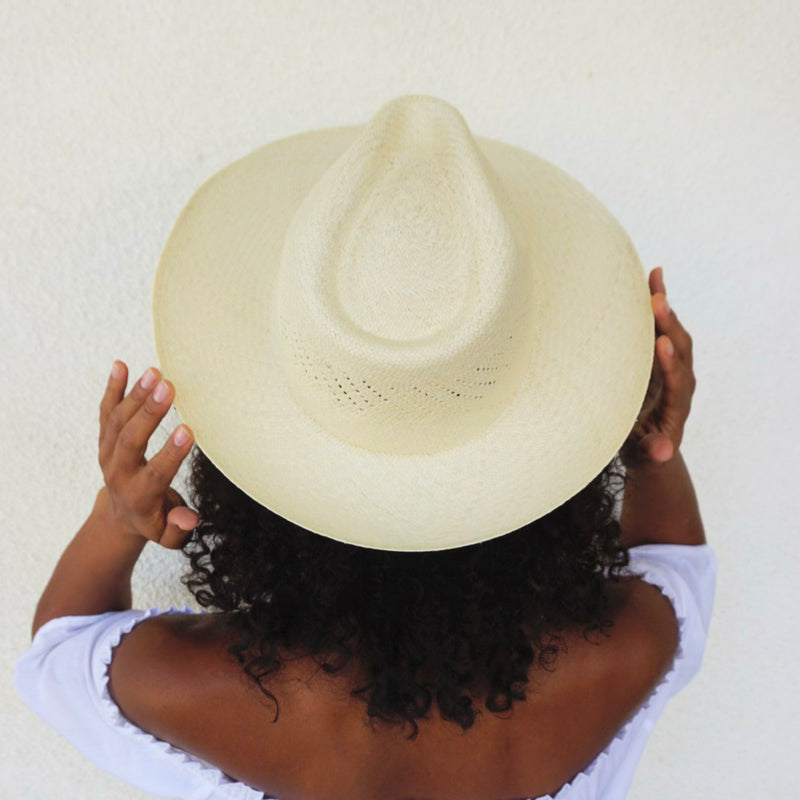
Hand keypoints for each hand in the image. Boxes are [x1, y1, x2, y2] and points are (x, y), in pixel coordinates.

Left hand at [98, 360, 198, 547]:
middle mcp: (119, 472)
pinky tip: (121, 366)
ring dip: (135, 394)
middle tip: (168, 387)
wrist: (119, 515)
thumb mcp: (167, 536)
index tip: (188, 429)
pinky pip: (105, 411)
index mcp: (138, 496)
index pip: (156, 472)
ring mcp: (108, 453)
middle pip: (130, 440)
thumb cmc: (153, 521)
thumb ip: (178, 529)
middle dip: (149, 413)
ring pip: (117, 421)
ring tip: (155, 371)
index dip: (171, 452)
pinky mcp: (104, 439)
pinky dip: (113, 388)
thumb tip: (189, 518)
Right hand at [621, 267, 695, 467]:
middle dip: (669, 324)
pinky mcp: (661, 357)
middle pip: (680, 348)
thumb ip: (655, 451)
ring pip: (673, 332)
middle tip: (656, 300)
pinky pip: (661, 327)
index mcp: (678, 403)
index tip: (662, 344)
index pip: (678, 379)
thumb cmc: (645, 450)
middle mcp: (680, 380)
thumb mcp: (647, 455)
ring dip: (664, 307)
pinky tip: (650, 280)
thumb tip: (664, 453)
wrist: (652, 446)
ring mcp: (672, 365)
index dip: (670, 362)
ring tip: (653, 279)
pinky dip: (657, 304)